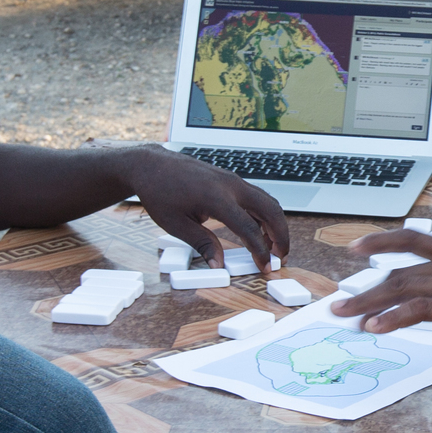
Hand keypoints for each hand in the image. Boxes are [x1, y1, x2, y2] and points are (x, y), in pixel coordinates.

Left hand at [121, 147, 290, 269]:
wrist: (150, 166)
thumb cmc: (159, 192)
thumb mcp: (176, 225)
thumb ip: (202, 244)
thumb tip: (218, 264)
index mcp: (216, 197)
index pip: (249, 228)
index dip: (260, 251)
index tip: (265, 267)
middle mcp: (230, 185)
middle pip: (270, 209)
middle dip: (281, 235)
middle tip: (281, 257)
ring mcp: (232, 180)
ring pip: (267, 202)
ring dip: (275, 225)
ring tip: (272, 248)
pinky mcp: (230, 180)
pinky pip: (255, 198)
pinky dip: (262, 215)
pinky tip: (258, 232)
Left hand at [329, 190, 431, 340]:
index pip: (413, 240)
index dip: (382, 242)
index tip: (356, 248)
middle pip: (398, 271)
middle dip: (363, 288)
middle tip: (336, 304)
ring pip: (402, 290)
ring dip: (369, 305)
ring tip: (345, 318)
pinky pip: (419, 309)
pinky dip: (394, 317)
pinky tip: (376, 327)